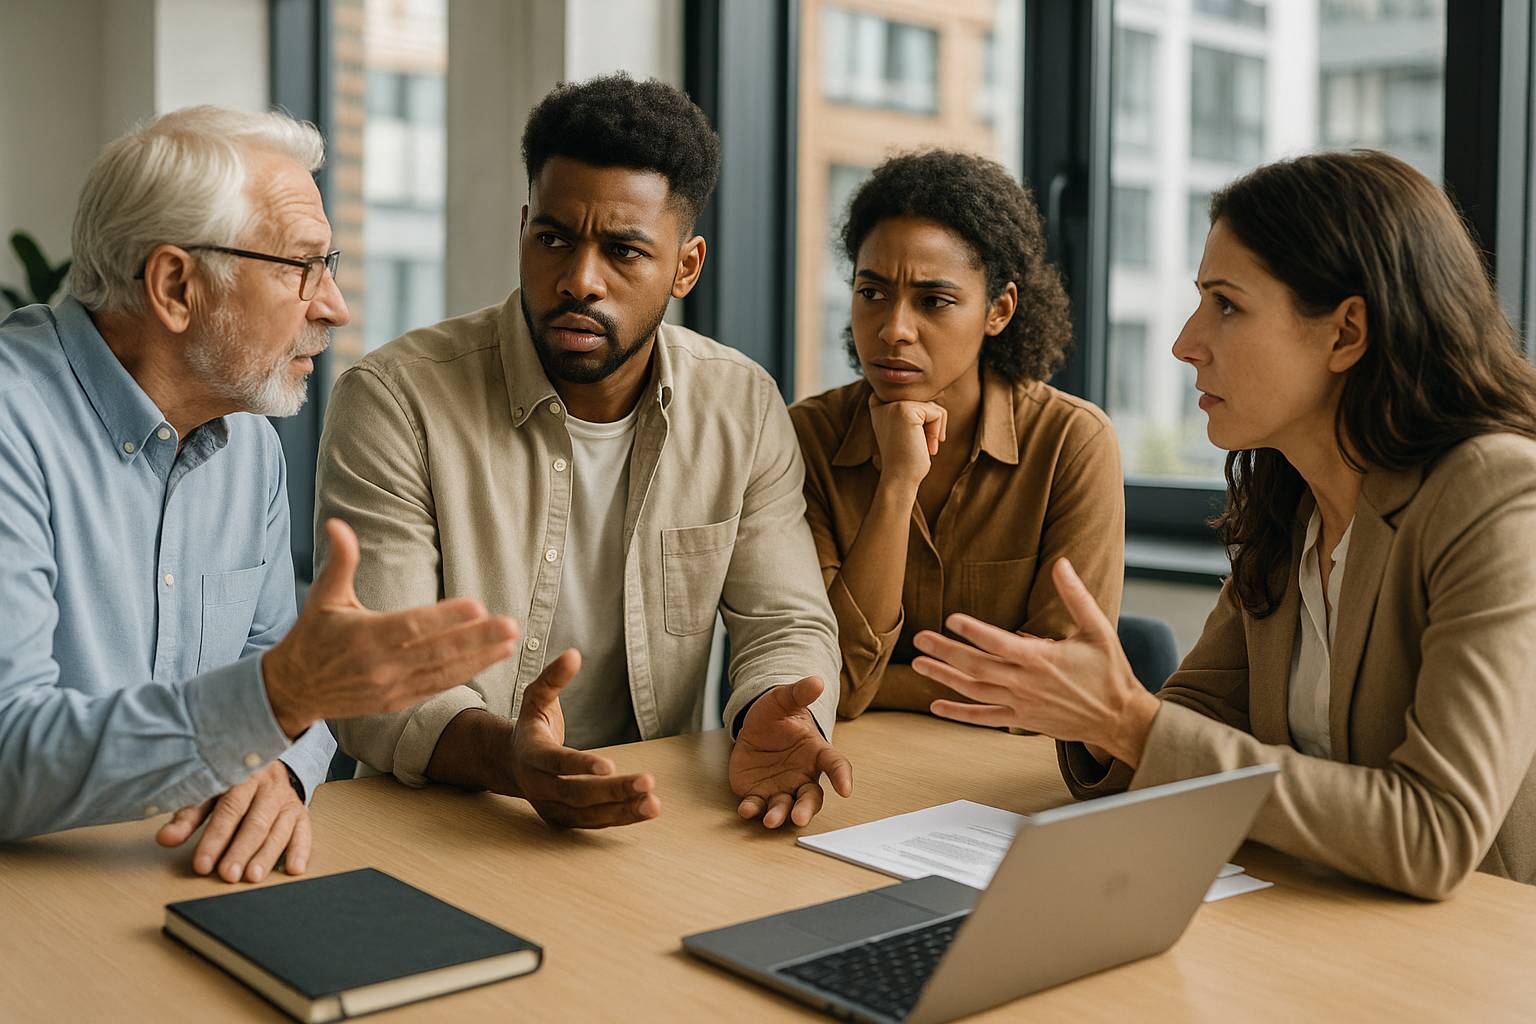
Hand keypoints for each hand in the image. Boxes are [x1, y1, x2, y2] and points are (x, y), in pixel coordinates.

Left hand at [156, 760, 309, 882]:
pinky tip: (294, 869)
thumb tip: (165, 839)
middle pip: (255, 822)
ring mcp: (288, 801)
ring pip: (279, 830)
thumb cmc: (233, 783)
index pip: (228, 810)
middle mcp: (268, 788)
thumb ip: (188, 817)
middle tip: (228, 875)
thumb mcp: (208, 794)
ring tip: (253, 877)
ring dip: (267, 855)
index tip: (202, 864)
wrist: (270, 763)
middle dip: (241, 851)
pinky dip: (300, 851)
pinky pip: (305, 832)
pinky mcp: (301, 813)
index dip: (215, 838)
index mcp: (242, 778)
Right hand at [262, 519, 522, 737]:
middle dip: (477, 639)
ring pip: (443, 673)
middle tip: (511, 625)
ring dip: (480, 659)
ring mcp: (391, 688)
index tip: (477, 605)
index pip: (412, 626)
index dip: (445, 618)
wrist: (292, 690)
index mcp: (364, 636)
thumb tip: (338, 524)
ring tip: (511, 643)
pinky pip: (436, 688)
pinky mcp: (396, 702)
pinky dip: (464, 675)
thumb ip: (340, 561)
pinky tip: (489, 661)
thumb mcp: (324, 597)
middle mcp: (380, 666)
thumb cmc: (312, 637)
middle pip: (437, 652)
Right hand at [505, 649, 660, 827]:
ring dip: (622, 810)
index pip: (556, 762)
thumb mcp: (536, 697)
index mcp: (532, 754)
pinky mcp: (564, 819)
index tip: (609, 765)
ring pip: (587, 814)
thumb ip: (553, 677)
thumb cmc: (531, 724)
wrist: (510, 762)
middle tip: (647, 782)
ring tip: (653, 803)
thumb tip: (574, 654)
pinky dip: (621, 818)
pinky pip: (594, 822)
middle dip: (613, 790)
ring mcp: (550, 806)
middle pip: (576, 794)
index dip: (581, 765)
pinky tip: (647, 810)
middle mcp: (539, 785)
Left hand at [731, 677, 852, 827]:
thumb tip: (818, 681)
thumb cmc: (777, 715)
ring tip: (770, 820)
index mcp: (816, 753)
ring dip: (779, 815)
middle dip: (805, 809)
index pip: (835, 765)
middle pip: (810, 797)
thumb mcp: (784, 700)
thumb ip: (799, 693)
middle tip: (800, 818)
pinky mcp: (758, 794)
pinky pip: (757, 805)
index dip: (842, 777)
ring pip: (785, 807)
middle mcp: (802, 776)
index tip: (846, 790)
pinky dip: (752, 810)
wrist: (755, 727)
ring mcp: (781, 788)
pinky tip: (746, 809)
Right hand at [868, 394, 945, 486]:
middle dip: (930, 425)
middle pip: (924, 401)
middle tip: (922, 445)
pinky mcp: (905, 410)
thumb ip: (912, 409)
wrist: (899, 478)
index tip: (913, 436)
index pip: (910, 396)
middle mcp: (883, 401)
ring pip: (932, 407)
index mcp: (879, 404)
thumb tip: (937, 393)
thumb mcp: (906, 428)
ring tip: (924, 446)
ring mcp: (893, 404)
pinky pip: (936, 413)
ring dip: (934, 429)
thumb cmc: (906, 457)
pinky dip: (937, 431)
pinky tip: (927, 446)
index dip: (921, 414)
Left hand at [911, 558, 1160, 765]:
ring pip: (974, 691)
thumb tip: (1061, 563)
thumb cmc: (1109, 671)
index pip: (999, 643)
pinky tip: (936, 706)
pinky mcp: (1022, 720)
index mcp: (1042, 658)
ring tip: (918, 664)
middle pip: (977, 666)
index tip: (951, 619)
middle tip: (919, 639)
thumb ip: (1075, 596)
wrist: (1119, 718)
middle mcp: (1026, 683)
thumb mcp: (1097, 629)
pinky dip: (959, 714)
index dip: (974, 632)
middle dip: (945, 652)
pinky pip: (984, 718)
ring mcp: (1021, 704)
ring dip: (944, 677)